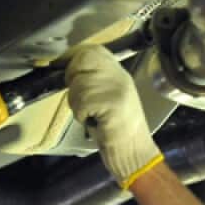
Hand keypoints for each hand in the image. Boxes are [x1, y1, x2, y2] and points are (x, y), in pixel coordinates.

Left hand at [65, 46, 162, 188]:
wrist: (136, 155)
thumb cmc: (118, 132)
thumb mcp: (109, 98)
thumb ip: (94, 81)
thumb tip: (69, 70)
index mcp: (119, 72)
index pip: (91, 50)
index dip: (74, 60)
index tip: (68, 74)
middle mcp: (120, 76)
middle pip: (82, 60)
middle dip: (72, 78)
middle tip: (80, 99)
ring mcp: (117, 88)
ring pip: (78, 84)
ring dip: (76, 104)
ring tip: (91, 116)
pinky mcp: (113, 103)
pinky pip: (81, 102)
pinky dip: (81, 115)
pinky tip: (94, 123)